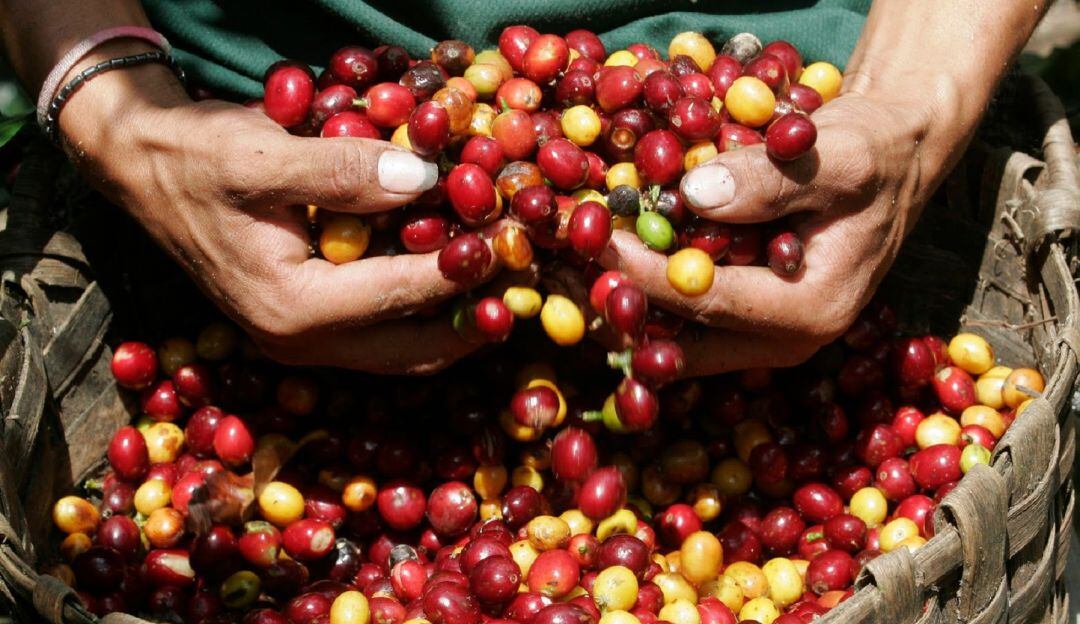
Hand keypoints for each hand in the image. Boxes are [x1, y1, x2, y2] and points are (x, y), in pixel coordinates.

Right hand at [61, 57, 499, 373]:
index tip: (515, 241)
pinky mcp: (312, 325)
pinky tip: (462, 276)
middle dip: (478, 317)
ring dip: (460, 321)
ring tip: (512, 283)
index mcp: (289, 309)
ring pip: (406, 349)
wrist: (145, 169)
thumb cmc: (195, 161)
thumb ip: (342, 170)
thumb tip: (425, 179)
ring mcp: (306, 340)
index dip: (464, 268)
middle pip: (416, 347)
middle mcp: (300, 342)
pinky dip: (429, 310)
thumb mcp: (259, 155)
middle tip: (531, 280)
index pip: (400, 295)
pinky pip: (387, 333)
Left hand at [599, 90, 955, 376]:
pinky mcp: (748, 319)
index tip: (600, 244)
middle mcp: (784, 339)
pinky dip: (647, 291)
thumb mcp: (839, 155)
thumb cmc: (874, 155)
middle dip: (623, 306)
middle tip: (567, 272)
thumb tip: (694, 196)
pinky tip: (611, 261)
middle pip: (681, 339)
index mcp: (810, 310)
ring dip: (626, 304)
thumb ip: (770, 179)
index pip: (709, 302)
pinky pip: (685, 320)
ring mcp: (763, 336)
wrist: (895, 159)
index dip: (647, 275)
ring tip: (574, 269)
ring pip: (675, 338)